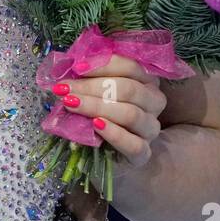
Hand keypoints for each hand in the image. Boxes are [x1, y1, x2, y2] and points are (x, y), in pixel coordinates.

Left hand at [53, 54, 167, 170]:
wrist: (110, 155)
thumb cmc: (102, 115)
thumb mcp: (97, 93)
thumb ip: (90, 79)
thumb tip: (69, 66)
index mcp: (146, 81)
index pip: (131, 67)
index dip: (103, 65)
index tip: (76, 68)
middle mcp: (154, 102)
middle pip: (129, 89)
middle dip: (92, 87)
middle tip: (65, 90)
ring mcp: (151, 129)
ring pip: (131, 114)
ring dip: (97, 107)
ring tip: (72, 105)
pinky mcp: (144, 154)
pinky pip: (134, 144)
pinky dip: (114, 134)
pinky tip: (96, 126)